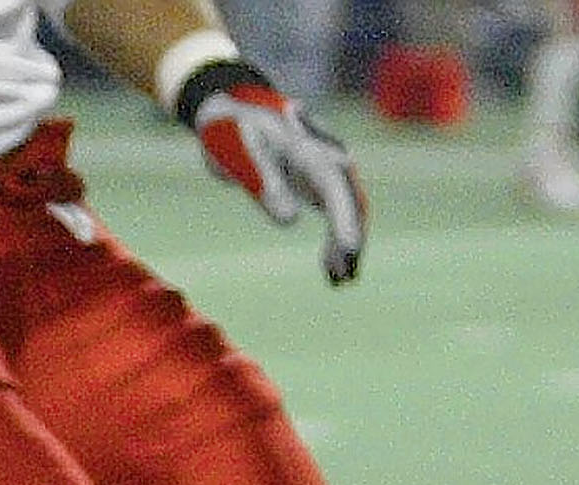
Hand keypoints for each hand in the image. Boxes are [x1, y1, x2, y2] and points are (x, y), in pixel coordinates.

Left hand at [175, 58, 366, 284]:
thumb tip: (289, 221)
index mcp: (308, 150)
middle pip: (350, 200)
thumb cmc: (231, 129)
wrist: (227, 110)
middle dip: (352, 238)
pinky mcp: (315, 180)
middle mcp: (325, 157)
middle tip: (346, 277)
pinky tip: (329, 268)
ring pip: (347, 209)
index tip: (351, 251)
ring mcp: (323, 168)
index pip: (335, 188)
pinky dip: (335, 239)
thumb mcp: (240, 154)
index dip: (345, 221)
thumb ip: (264, 184)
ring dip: (346, 243)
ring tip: (340, 281)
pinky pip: (335, 211)